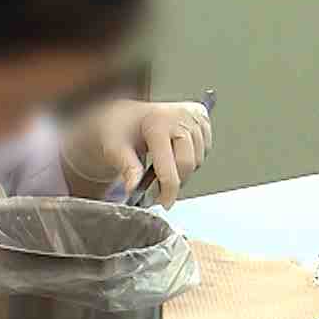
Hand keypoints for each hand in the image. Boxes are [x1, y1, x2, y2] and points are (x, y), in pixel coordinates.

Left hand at [63, 99, 212, 208]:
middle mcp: (181, 115)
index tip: (165, 203)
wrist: (125, 115)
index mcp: (159, 121)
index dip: (169, 189)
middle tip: (158, 190)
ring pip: (198, 160)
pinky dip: (191, 158)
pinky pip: (204, 150)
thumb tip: (133, 188)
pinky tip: (173, 153)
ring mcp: (194, 114)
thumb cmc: (118, 130)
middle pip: (189, 164)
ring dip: (183, 171)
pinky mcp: (202, 116)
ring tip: (161, 166)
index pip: (172, 164)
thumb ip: (127, 168)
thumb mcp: (115, 149)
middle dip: (175, 182)